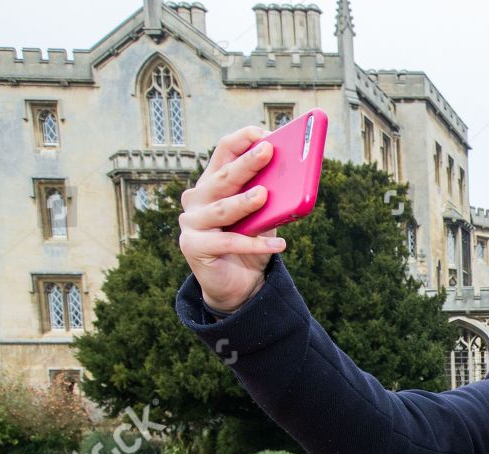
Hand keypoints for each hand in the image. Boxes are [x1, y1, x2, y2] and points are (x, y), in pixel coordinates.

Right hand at [178, 125, 286, 312]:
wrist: (238, 284)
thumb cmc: (250, 242)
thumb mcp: (263, 216)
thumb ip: (272, 197)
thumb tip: (297, 180)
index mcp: (213, 181)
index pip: (225, 150)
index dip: (245, 140)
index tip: (269, 135)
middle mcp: (197, 197)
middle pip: (223, 176)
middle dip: (247, 163)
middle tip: (268, 151)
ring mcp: (191, 221)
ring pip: (223, 209)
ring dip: (245, 201)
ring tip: (265, 195)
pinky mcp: (193, 246)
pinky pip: (229, 242)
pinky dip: (256, 243)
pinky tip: (280, 243)